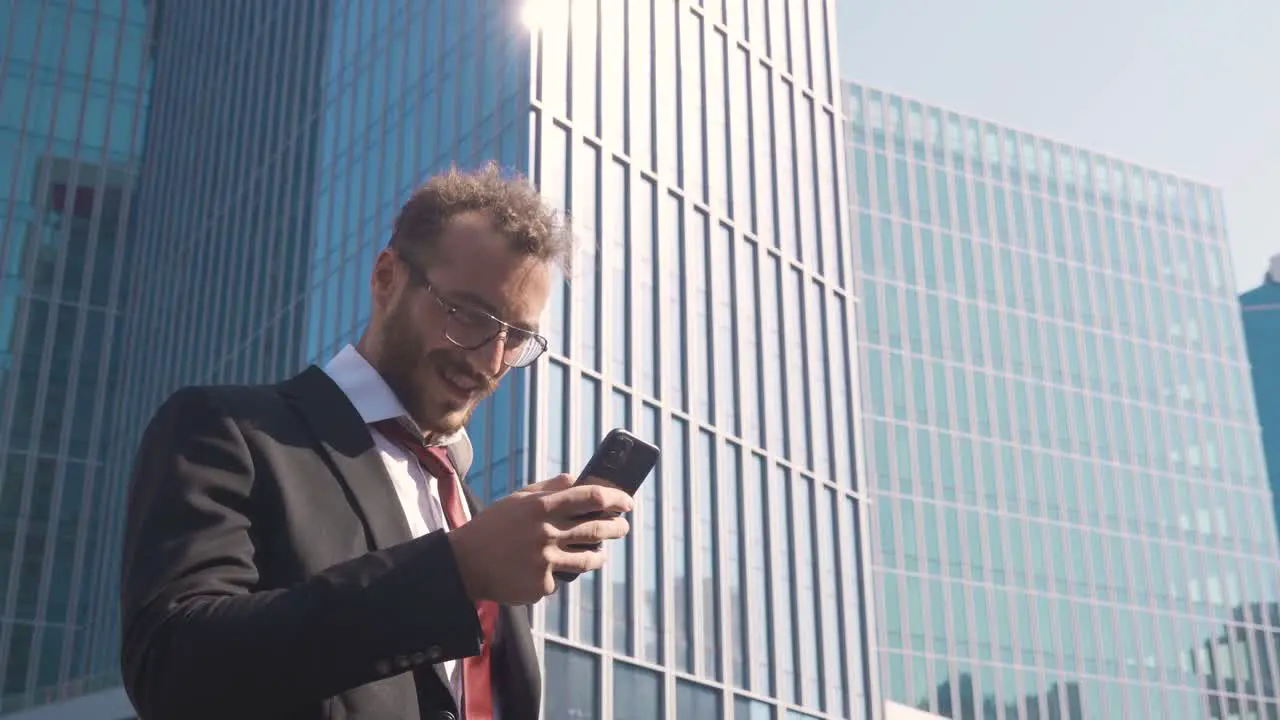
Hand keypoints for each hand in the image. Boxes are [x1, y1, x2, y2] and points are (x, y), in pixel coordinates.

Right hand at [447, 474, 632, 604]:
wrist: (464, 564)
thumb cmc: (493, 527)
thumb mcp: (517, 499)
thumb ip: (549, 488)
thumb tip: (577, 478)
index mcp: (541, 507)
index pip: (590, 497)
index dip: (615, 498)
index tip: (627, 502)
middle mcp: (546, 533)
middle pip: (597, 529)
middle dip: (617, 528)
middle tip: (623, 527)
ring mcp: (545, 561)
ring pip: (588, 559)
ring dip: (599, 555)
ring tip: (600, 554)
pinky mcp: (541, 585)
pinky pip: (562, 579)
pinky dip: (558, 575)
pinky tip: (545, 571)